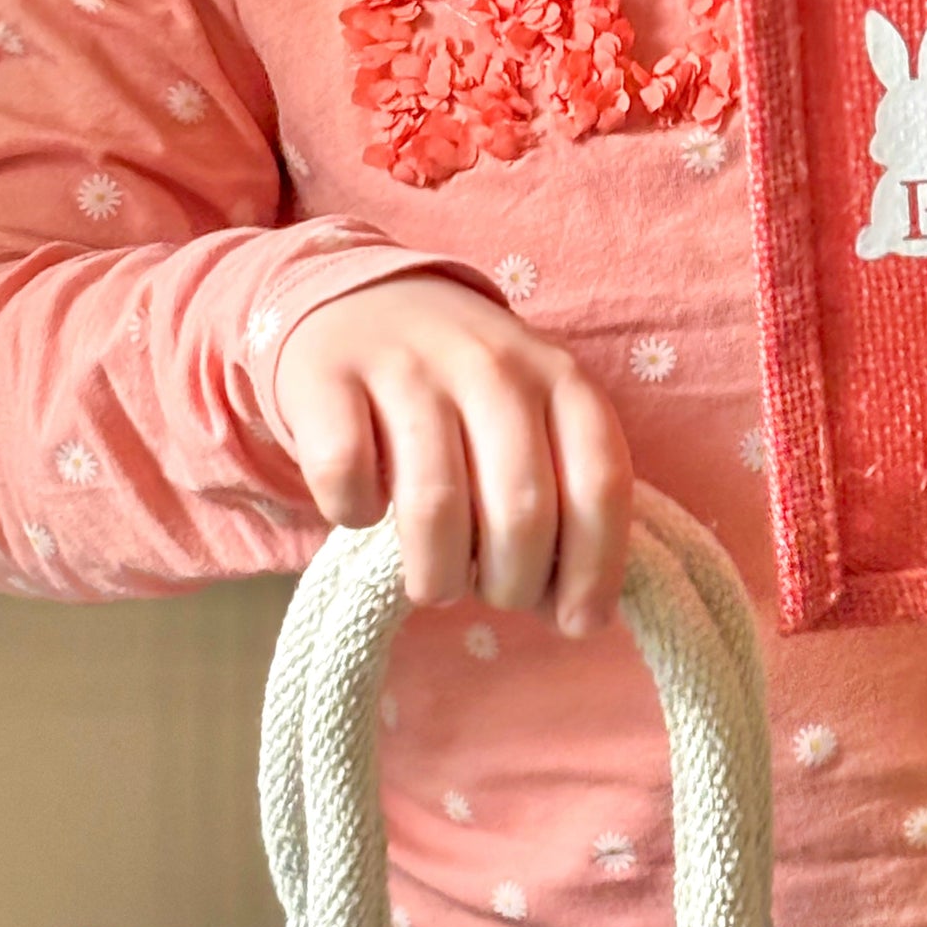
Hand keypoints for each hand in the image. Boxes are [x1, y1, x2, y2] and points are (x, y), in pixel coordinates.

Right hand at [272, 276, 632, 637]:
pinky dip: (355, 514)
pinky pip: (346, 478)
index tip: (578, 624)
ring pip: (435, 505)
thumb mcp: (532, 424)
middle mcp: (491, 364)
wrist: (359, 302)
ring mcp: (407, 365)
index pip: (599, 484)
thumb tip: (576, 615)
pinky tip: (367, 510)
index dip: (595, 568)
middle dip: (512, 583)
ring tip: (437, 584)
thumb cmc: (462, 393)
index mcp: (560, 378)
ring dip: (439, 574)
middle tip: (493, 596)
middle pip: (521, 509)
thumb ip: (563, 503)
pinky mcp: (327, 376)